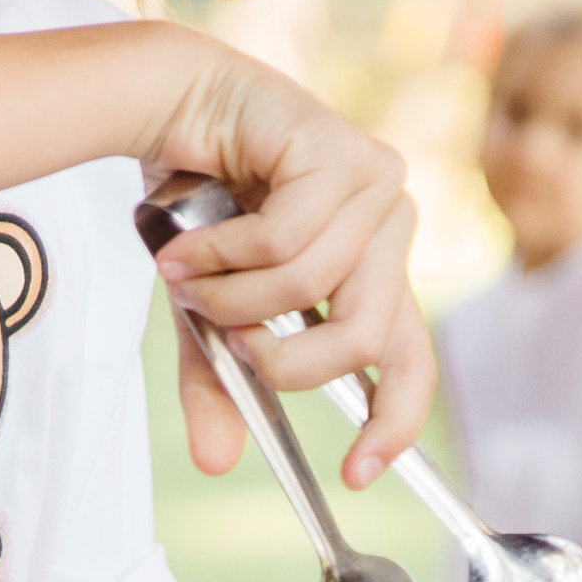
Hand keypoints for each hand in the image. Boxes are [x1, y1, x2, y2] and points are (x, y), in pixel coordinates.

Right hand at [144, 32, 428, 484]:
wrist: (169, 107)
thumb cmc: (203, 205)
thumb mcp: (212, 312)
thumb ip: (221, 380)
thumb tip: (216, 460)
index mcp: (380, 269)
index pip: (412, 360)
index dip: (392, 423)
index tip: (354, 474)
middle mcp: (392, 224)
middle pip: (362, 336)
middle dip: (280, 357)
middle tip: (227, 339)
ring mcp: (373, 182)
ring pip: (310, 287)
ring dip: (231, 296)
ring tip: (188, 276)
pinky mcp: (336, 149)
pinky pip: (281, 237)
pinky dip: (218, 252)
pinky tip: (187, 243)